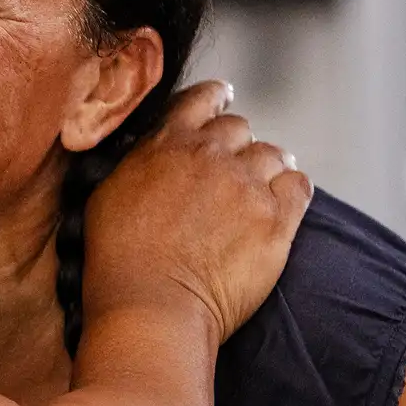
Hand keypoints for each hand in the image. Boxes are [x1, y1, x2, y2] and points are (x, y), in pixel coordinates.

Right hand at [82, 81, 311, 344]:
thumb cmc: (119, 261)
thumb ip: (138, 163)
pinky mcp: (276, 219)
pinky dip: (291, 193)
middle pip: (241, 129)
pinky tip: (279, 209)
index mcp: (167, 143)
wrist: (151, 306)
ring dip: (266, 170)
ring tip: (258, 194)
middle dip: (238, 147)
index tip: (223, 103)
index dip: (216, 100)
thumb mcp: (107, 194)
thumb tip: (152, 155)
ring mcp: (246, 185)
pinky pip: (298, 187)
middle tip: (233, 172)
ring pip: (273, 155)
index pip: (202, 99)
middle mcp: (210, 155)